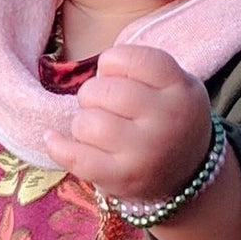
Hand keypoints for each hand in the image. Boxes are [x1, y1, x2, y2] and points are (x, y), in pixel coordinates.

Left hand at [44, 44, 211, 200]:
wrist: (188, 172)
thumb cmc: (168, 114)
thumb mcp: (173, 82)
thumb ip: (139, 67)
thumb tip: (95, 71)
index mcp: (180, 88)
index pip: (129, 59)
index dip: (112, 61)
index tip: (116, 73)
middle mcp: (166, 120)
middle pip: (103, 90)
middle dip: (93, 92)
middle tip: (105, 103)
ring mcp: (145, 153)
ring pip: (87, 122)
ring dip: (83, 121)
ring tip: (98, 126)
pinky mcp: (123, 180)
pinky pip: (77, 158)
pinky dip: (58, 146)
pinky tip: (52, 138)